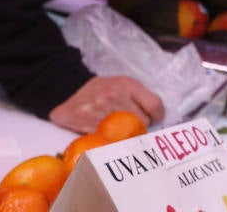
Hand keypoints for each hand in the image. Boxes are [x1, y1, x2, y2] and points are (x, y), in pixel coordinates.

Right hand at [48, 76, 164, 133]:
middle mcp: (114, 96)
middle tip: (135, 127)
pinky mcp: (85, 122)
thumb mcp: (123, 84)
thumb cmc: (102, 88)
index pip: (154, 105)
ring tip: (121, 132)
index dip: (158, 115)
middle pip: (141, 122)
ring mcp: (99, 109)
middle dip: (141, 126)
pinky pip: (106, 139)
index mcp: (126, 84)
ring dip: (126, 136)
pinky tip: (108, 137)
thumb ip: (140, 97)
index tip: (155, 119)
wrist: (68, 88)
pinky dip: (110, 141)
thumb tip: (157, 117)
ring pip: (125, 133)